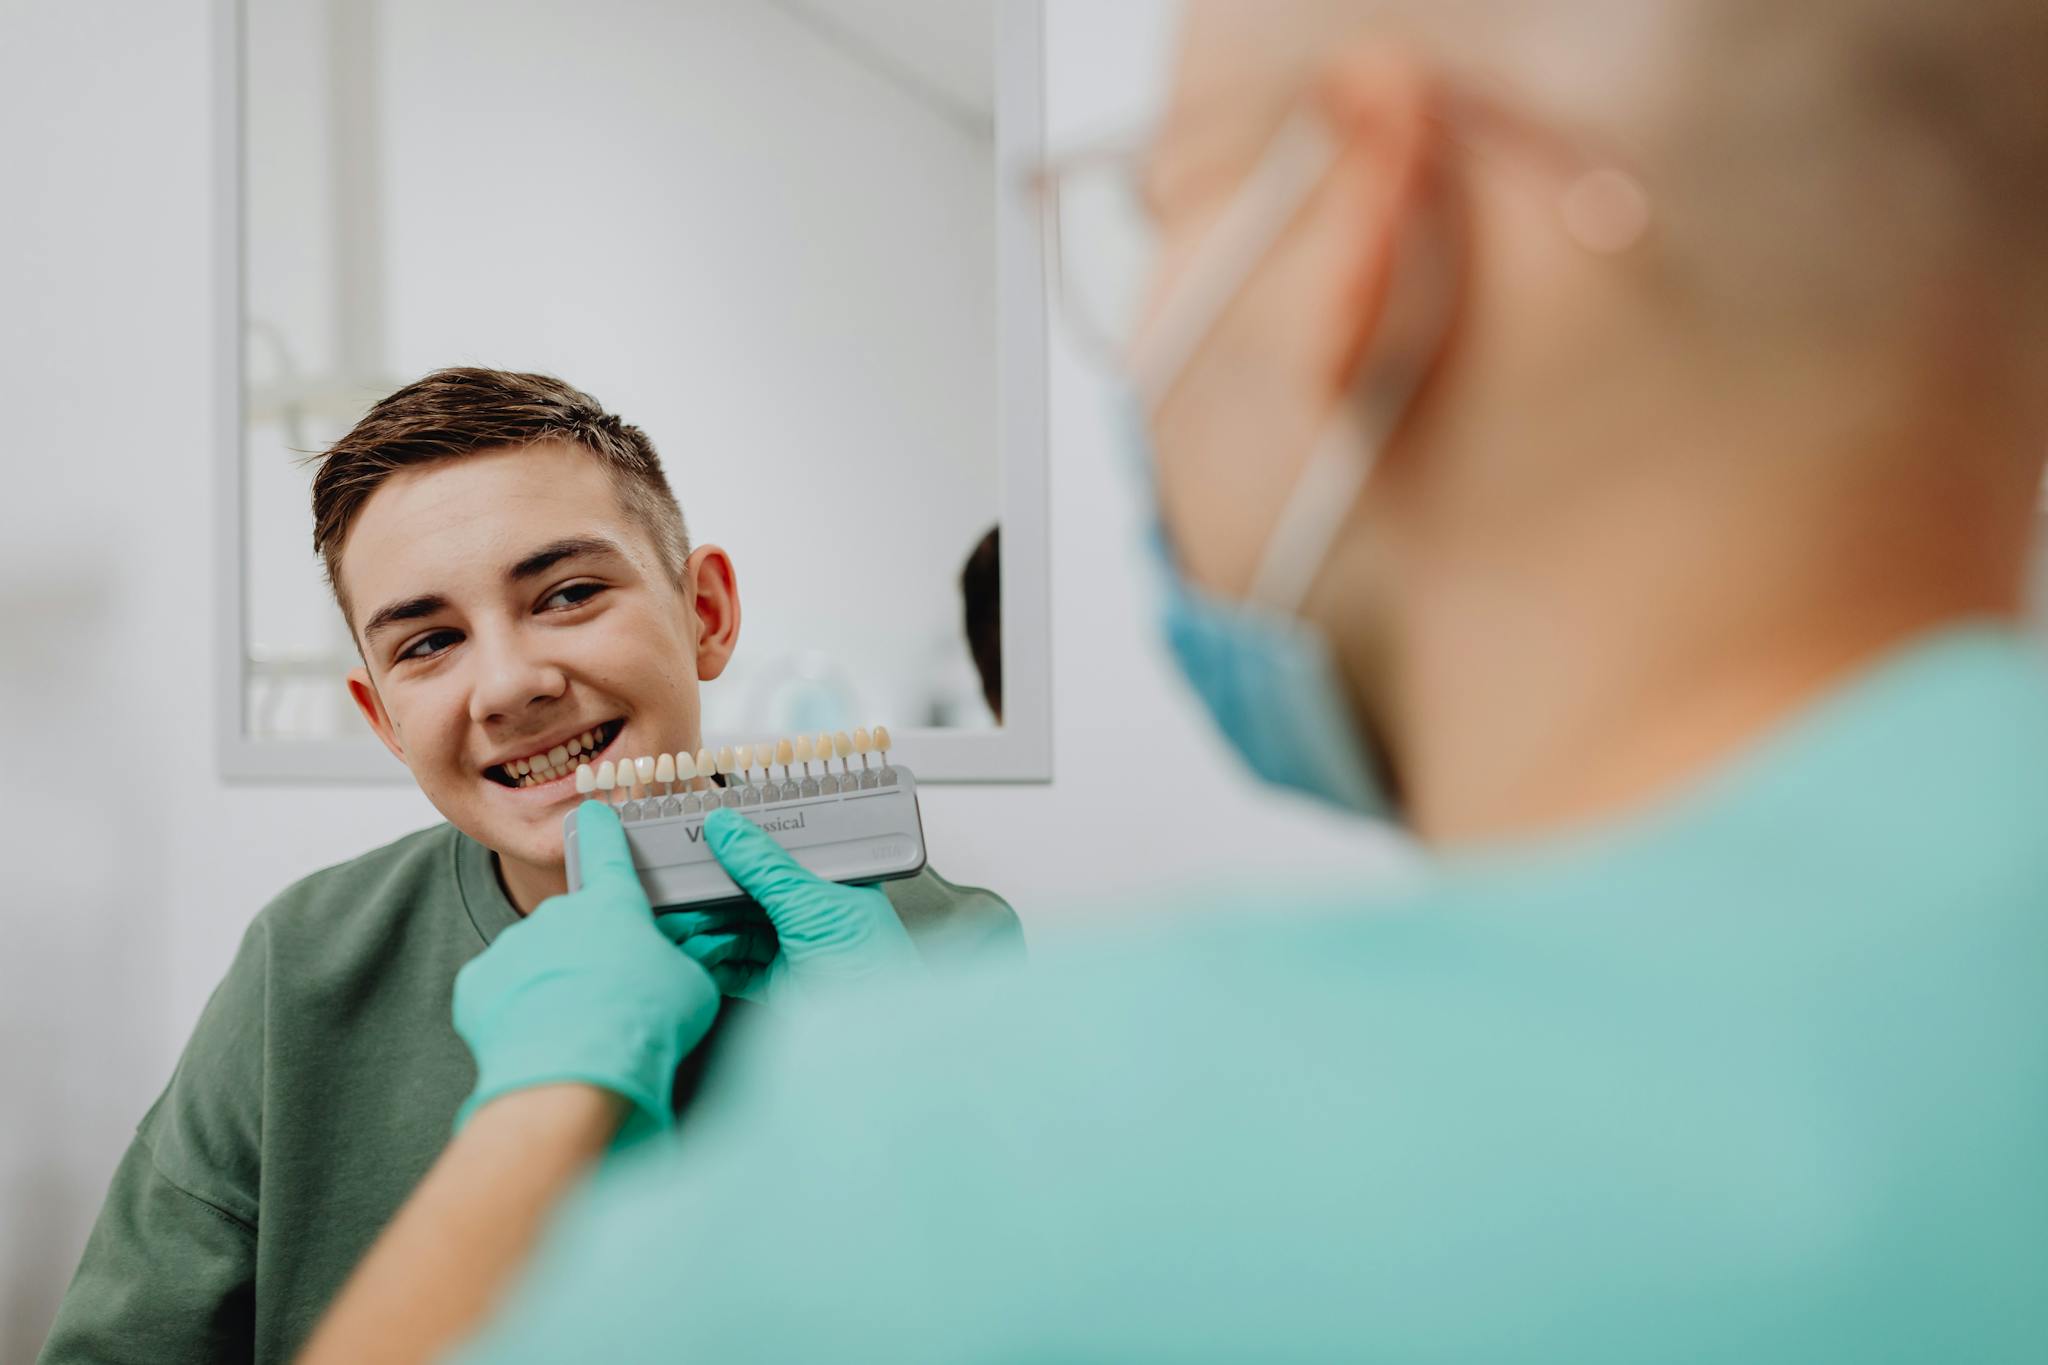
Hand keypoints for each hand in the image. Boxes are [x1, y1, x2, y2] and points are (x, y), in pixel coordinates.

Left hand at [454, 801, 719, 1146]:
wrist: (571, 1082)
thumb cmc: (640, 1029)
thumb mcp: (693, 988)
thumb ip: (681, 961)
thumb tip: (676, 963)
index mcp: (613, 903)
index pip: (606, 848)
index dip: (603, 830)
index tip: (593, 816)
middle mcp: (557, 913)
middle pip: (575, 924)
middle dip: (589, 952)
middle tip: (611, 996)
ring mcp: (512, 945)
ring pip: (536, 959)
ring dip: (553, 984)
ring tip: (576, 1027)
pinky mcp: (478, 984)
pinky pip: (500, 991)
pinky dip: (516, 1011)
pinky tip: (538, 1038)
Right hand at [658, 807, 920, 1007]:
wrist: (872, 1035)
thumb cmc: (869, 964)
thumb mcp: (812, 902)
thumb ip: (765, 866)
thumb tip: (728, 828)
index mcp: (835, 884)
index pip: (781, 856)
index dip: (742, 850)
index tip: (703, 841)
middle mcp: (814, 914)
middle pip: (752, 896)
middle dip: (714, 897)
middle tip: (680, 894)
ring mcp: (796, 951)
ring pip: (739, 931)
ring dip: (709, 931)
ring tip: (680, 928)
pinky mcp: (779, 985)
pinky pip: (736, 968)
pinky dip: (715, 962)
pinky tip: (696, 955)